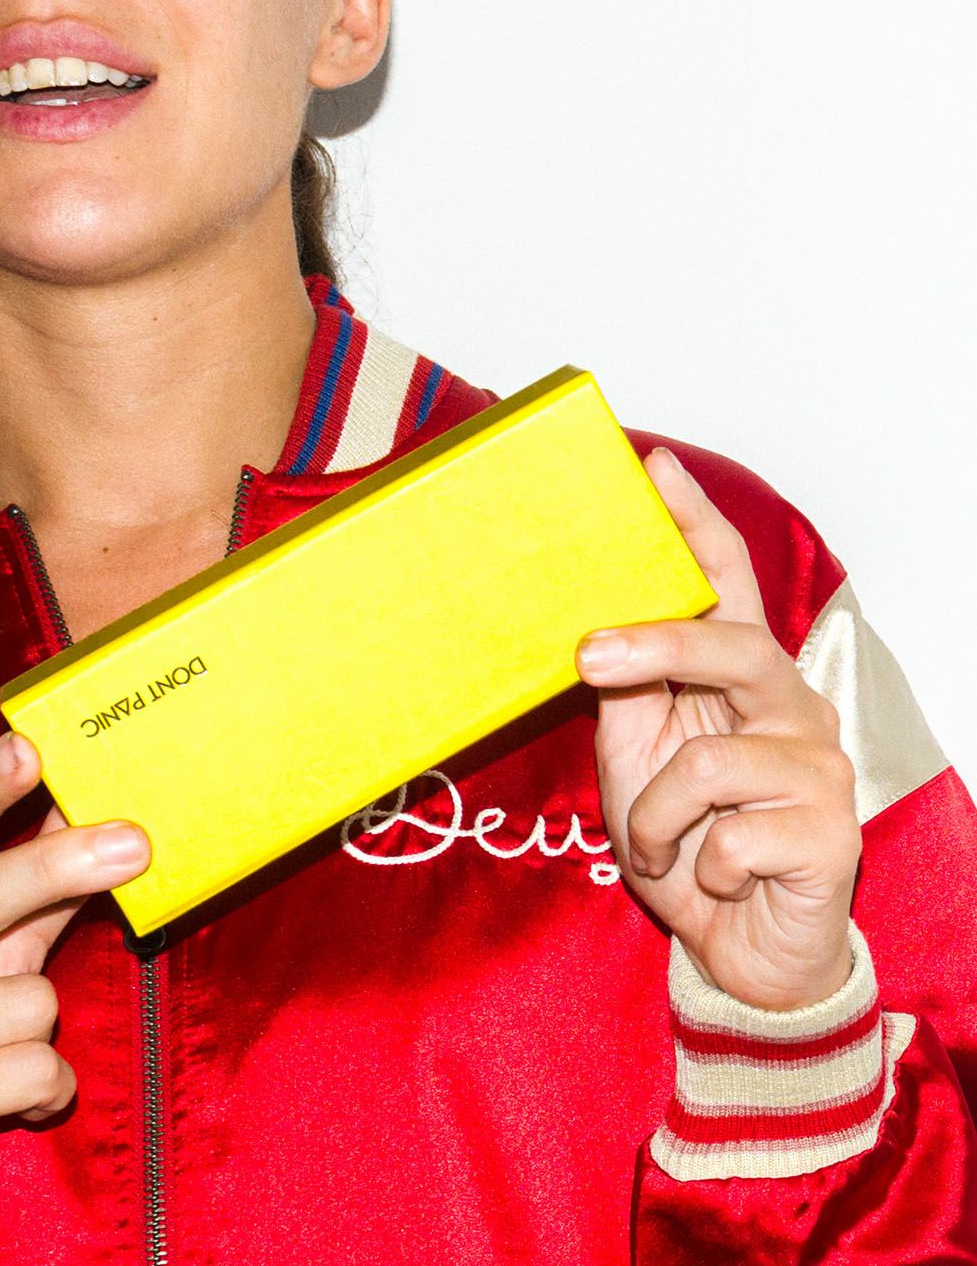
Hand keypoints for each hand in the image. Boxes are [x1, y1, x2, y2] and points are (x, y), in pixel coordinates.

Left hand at [576, 447, 860, 1010]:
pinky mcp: (832, 833)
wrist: (735, 952)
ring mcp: (818, 767)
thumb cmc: (688, 842)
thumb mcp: (637, 758)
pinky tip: (713, 877)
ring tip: (661, 845)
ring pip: (711, 760)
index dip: (693, 524)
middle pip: (731, 646)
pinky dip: (695, 865)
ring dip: (658, 816)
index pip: (724, 585)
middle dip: (656, 647)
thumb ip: (630, 691)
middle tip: (589, 659)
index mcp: (739, 680)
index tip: (652, 469)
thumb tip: (592, 628)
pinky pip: (728, 837)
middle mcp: (789, 707)